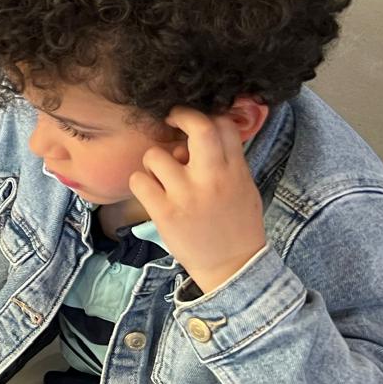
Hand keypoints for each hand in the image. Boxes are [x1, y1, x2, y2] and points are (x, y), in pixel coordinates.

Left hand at [128, 108, 265, 293]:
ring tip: (162, 176)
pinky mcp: (164, 212)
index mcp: (235, 171)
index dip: (206, 116)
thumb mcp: (244, 187)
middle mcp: (212, 178)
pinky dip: (141, 183)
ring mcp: (186, 194)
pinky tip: (152, 193)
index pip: (224, 125)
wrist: (232, 267)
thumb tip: (200, 133)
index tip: (193, 121)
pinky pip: (138, 180)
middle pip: (198, 127)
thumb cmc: (236, 225)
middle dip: (181, 116)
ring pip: (155, 155)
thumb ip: (227, 160)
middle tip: (171, 120)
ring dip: (154, 162)